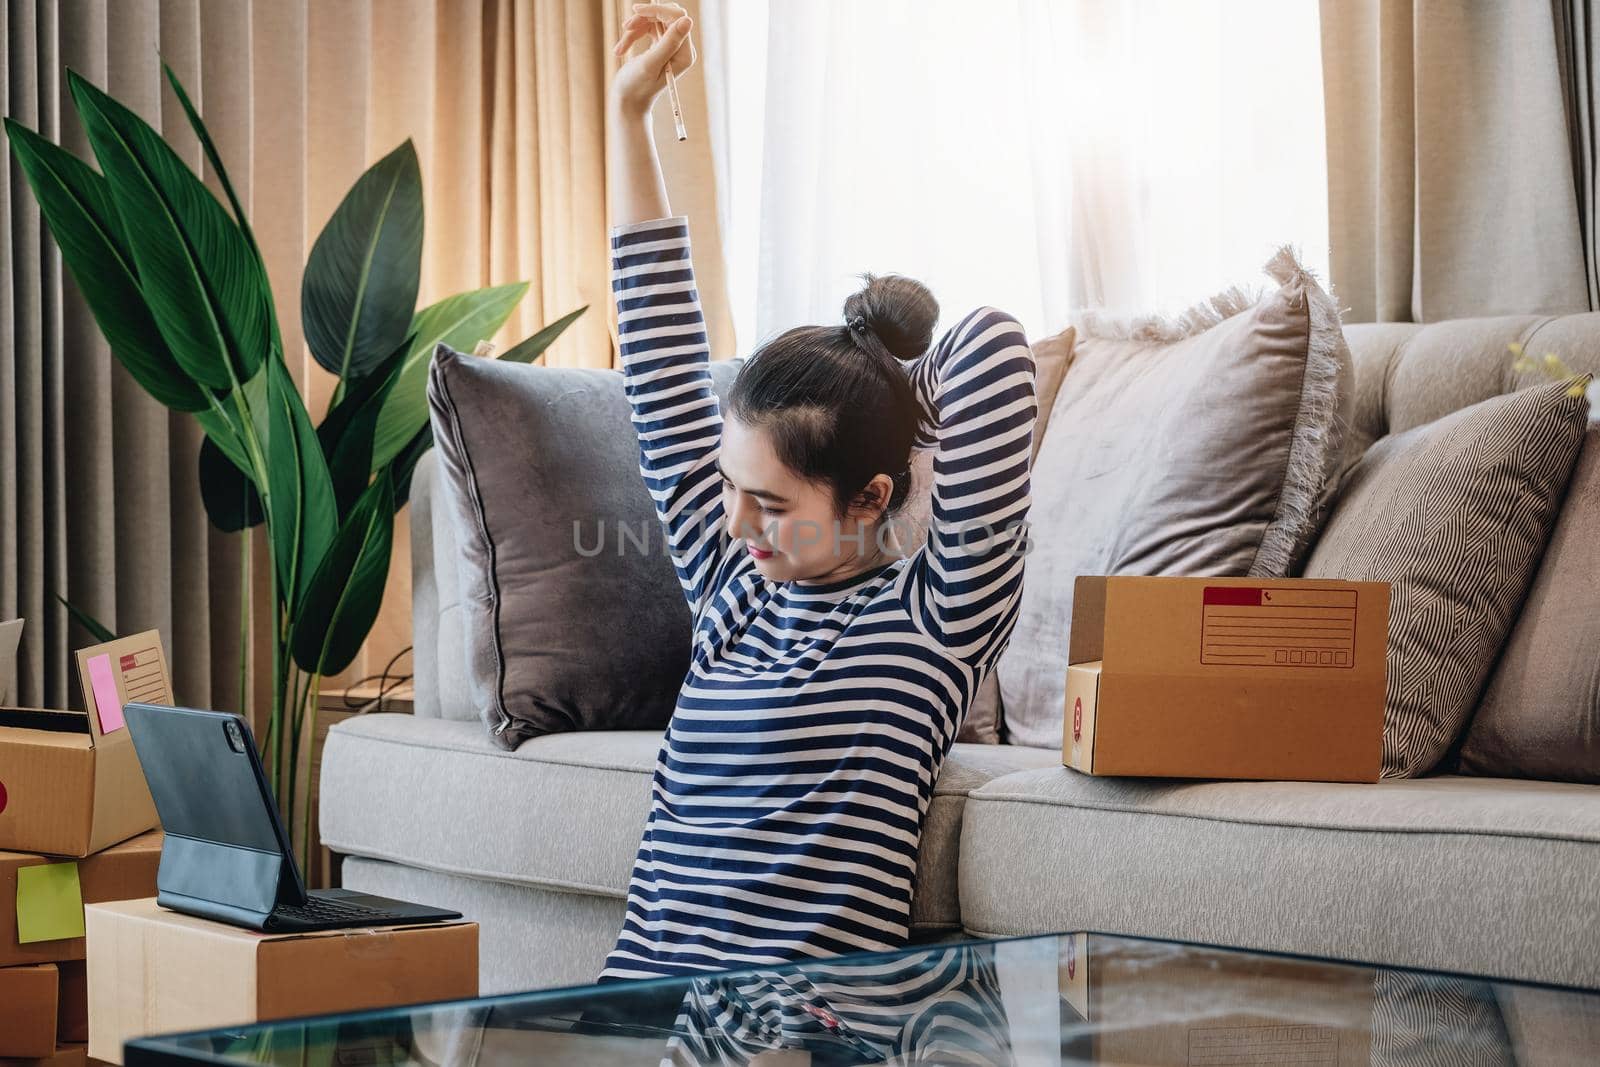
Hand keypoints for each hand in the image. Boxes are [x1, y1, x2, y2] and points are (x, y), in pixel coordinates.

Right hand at [610, 3, 695, 117]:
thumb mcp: (650, 64)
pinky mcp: (660, 46)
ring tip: (621, 48)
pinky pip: (648, 28)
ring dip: (635, 29)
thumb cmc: (636, 87)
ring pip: (654, 20)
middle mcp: (681, 49)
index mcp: (684, 54)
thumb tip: (688, 20)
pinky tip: (621, 49)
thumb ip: (668, 43)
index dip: (657, 10)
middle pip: (666, 15)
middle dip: (644, 19)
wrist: (628, 102)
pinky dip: (633, 35)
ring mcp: (671, 47)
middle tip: (627, 27)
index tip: (636, 11)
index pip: (677, 17)